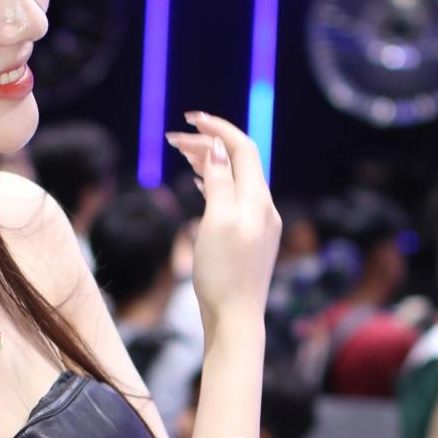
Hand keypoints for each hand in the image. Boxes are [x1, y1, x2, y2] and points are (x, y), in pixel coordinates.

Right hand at [165, 113, 280, 343]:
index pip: (242, 148)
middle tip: (174, 139)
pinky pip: (235, 199)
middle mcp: (264, 209)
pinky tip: (201, 185)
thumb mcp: (216, 222)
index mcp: (258, 200)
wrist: (235, 319)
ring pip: (236, 180)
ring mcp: (259, 225)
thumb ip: (219, 182)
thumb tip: (217, 148)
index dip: (217, 129)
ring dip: (210, 163)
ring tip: (183, 154)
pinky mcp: (251, 240)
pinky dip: (216, 185)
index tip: (190, 118)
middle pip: (239, 162)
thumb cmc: (222, 274)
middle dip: (208, 145)